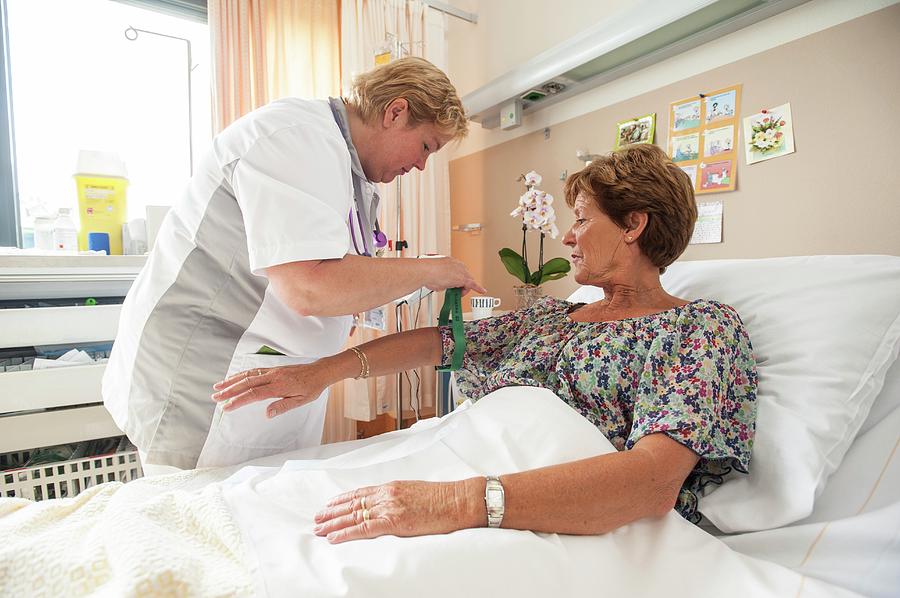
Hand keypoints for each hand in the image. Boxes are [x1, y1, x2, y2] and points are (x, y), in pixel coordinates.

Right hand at [211, 362, 328, 417]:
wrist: (320, 372)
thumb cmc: (311, 388)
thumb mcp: (301, 401)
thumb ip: (283, 407)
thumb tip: (267, 414)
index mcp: (279, 386)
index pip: (254, 394)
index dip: (238, 400)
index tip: (226, 407)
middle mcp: (273, 376)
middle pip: (246, 383)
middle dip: (229, 390)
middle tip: (215, 397)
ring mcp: (272, 371)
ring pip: (248, 375)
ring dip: (232, 381)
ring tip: (218, 387)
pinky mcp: (273, 369)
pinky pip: (254, 371)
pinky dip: (241, 374)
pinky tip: (234, 378)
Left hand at [313, 479, 482, 543]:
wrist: (457, 500)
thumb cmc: (442, 498)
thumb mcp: (415, 492)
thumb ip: (398, 497)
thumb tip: (388, 505)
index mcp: (392, 487)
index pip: (359, 493)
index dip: (341, 500)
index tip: (329, 505)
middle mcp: (386, 494)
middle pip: (352, 504)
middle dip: (332, 512)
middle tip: (316, 519)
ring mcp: (389, 507)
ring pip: (353, 516)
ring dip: (333, 523)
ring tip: (319, 529)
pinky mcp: (394, 521)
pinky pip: (364, 529)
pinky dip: (346, 533)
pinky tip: (334, 537)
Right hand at [423, 257, 485, 295]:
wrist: (426, 271)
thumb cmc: (425, 272)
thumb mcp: (433, 275)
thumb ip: (440, 279)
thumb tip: (439, 284)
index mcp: (449, 261)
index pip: (457, 271)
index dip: (455, 279)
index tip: (452, 284)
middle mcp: (457, 264)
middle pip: (464, 276)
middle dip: (460, 284)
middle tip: (453, 291)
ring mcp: (461, 271)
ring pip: (467, 281)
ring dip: (463, 288)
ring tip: (455, 294)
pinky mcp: (463, 279)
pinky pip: (473, 285)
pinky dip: (478, 288)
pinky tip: (482, 291)